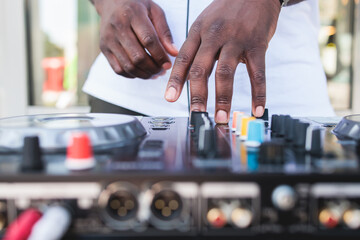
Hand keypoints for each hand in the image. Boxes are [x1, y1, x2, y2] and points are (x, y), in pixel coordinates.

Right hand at [93, 0, 177, 78]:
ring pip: (128, 66)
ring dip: (144, 74)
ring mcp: (109, 39)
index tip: (168, 64)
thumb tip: (173, 53)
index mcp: (133, 14)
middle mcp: (118, 26)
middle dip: (153, 68)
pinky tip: (142, 72)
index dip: (160, 56)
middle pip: (138, 57)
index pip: (148, 40)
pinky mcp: (104, 48)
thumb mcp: (155, 11)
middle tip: (162, 71)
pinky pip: (118, 69)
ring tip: (154, 73)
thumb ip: (165, 32)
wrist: (111, 2)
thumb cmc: (137, 7)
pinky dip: (132, 75)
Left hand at [165, 0, 280, 122]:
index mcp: (198, 31)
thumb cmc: (227, 11)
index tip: (170, 98)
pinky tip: (257, 108)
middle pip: (201, 69)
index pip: (183, 59)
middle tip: (196, 114)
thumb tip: (185, 76)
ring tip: (221, 117)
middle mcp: (214, 36)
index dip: (175, 80)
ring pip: (225, 73)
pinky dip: (258, 93)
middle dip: (197, 95)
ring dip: (222, 99)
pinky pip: (257, 73)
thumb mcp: (205, 24)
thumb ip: (196, 49)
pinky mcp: (257, 45)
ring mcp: (236, 40)